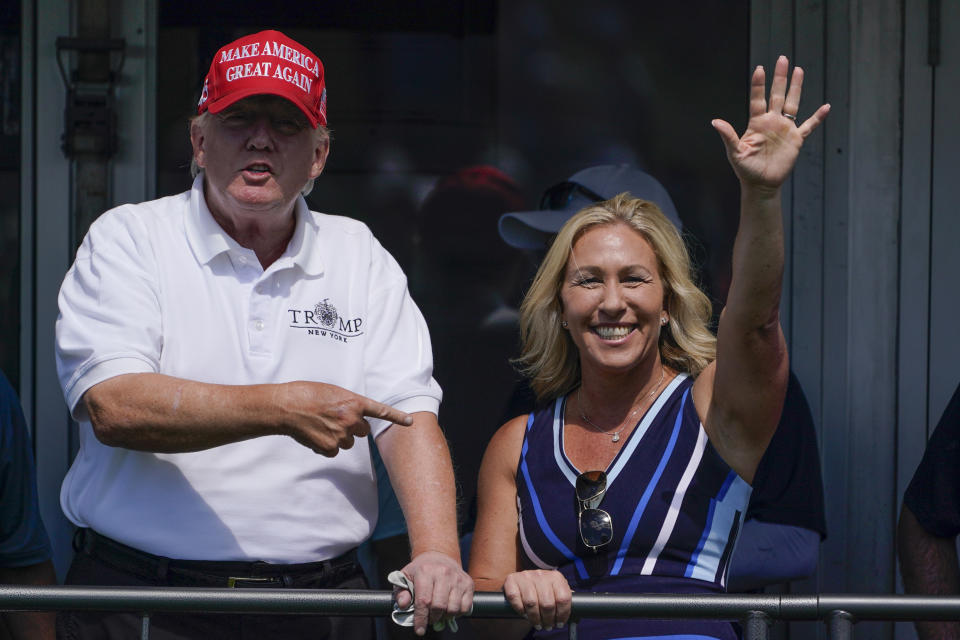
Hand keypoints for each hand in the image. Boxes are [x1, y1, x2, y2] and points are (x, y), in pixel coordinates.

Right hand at [276, 381, 412, 455]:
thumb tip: (353, 416)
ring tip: (321, 425)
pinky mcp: (329, 447)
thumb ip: (348, 404)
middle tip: (335, 418)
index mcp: (354, 403)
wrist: (287, 406)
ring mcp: (341, 435)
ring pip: (348, 442)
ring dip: (338, 436)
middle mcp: (351, 419)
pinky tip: (315, 434)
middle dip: (353, 427)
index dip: (397, 417)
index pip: (381, 411)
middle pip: (362, 431)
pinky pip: (334, 451)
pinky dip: (326, 446)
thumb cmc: (307, 394)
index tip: (410, 422)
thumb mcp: (334, 392)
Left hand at [396, 551, 473, 635]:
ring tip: (439, 613)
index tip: (419, 630)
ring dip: (445, 616)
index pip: (424, 601)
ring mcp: (458, 578)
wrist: (439, 556)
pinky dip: (458, 613)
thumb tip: (404, 605)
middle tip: (429, 619)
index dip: (421, 619)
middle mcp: (443, 572)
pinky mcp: (468, 583)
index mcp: (425, 571)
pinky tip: (450, 608)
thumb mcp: (405, 577)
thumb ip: (400, 592)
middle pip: (439, 607)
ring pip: (453, 609)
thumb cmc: (420, 570)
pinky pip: (465, 607)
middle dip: (432, 618)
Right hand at [503, 569, 571, 631]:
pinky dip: (520, 610)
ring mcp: (525, 576)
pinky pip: (515, 599)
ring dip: (535, 618)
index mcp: (555, 577)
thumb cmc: (541, 593)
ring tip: (537, 624)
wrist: (520, 586)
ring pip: (531, 602)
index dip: (563, 614)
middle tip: (548, 627)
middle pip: (547, 603)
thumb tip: (580, 609)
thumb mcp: (554, 592)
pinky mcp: (511, 580)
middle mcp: (540, 574)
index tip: (560, 623)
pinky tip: (524, 614)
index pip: (563, 597)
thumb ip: (564, 599)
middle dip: (548, 619)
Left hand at [713, 55, 829, 190]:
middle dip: (780, 77)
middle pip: (777, 95)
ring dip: (796, 88)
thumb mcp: (735, 152)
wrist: (761, 184)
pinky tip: (826, 107)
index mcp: (757, 123)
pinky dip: (818, 118)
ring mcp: (785, 129)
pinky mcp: (796, 139)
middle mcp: (772, 122)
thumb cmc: (746, 169)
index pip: (758, 99)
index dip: (759, 84)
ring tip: (799, 70)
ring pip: (792, 103)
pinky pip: (809, 126)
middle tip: (783, 59)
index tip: (760, 68)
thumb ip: (728, 135)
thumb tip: (715, 121)